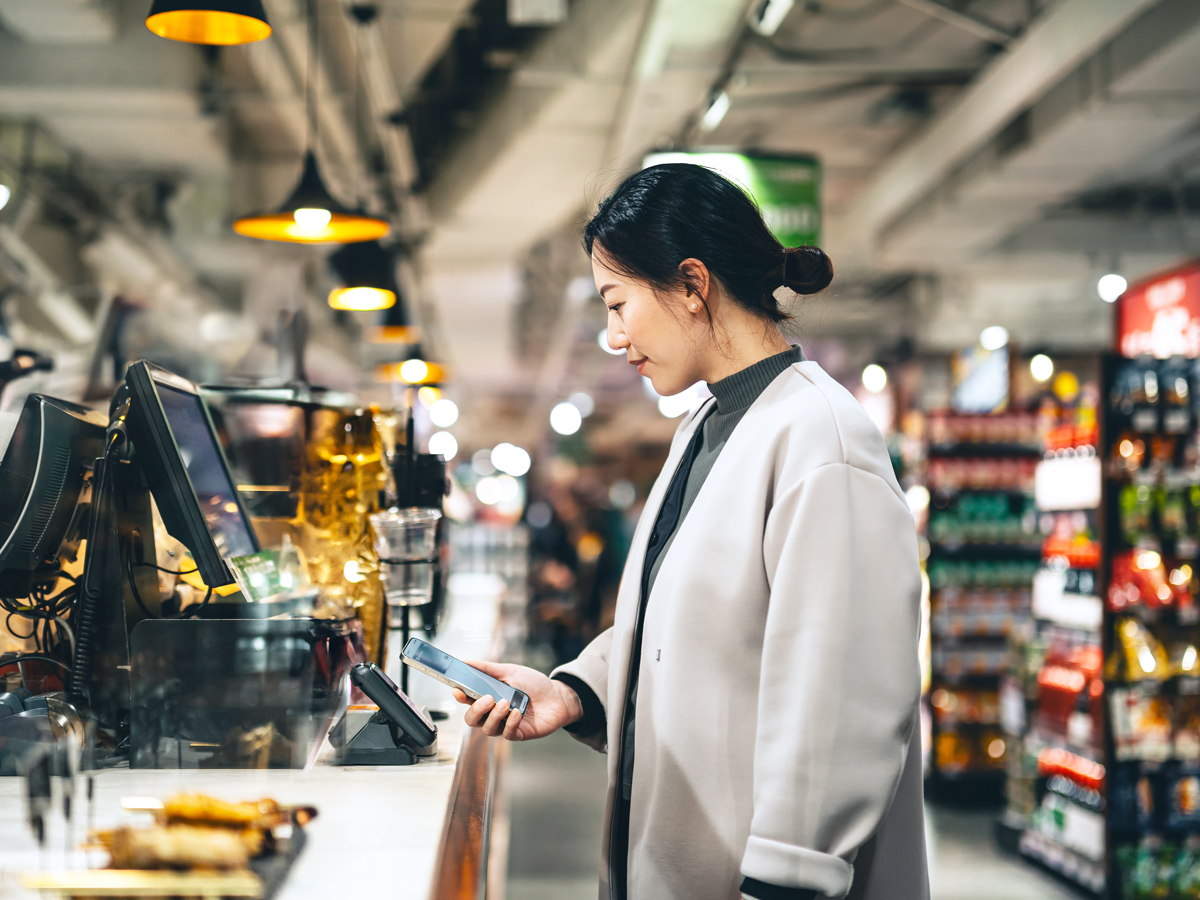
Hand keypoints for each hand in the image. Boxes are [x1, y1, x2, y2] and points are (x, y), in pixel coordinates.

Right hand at [451, 660, 582, 741]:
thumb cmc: (534, 684)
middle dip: (476, 710)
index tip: (458, 690)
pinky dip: (510, 723)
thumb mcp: (510, 671)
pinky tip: (517, 712)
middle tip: (488, 698)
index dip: (460, 697)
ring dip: (494, 715)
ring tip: (505, 703)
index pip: (467, 701)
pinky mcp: (519, 733)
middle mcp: (494, 713)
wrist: (558, 696)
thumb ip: (487, 669)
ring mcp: (505, 725)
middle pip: (472, 720)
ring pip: (488, 728)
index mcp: (489, 697)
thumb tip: (465, 661)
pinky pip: (508, 733)